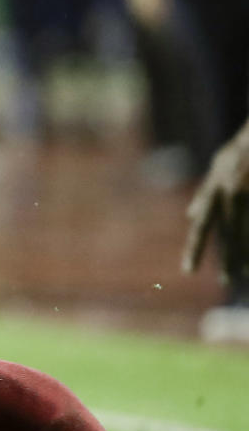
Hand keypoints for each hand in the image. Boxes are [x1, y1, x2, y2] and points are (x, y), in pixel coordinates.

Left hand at [186, 121, 248, 275]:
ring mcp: (247, 192)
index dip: (195, 247)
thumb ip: (205, 192)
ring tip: (245, 273)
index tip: (188, 270)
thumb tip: (190, 215)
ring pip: (246, 231)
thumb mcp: (218, 166)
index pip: (203, 223)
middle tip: (227, 280)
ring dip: (245, 253)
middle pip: (229, 233)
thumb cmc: (241, 150)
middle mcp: (231, 191)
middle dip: (228, 258)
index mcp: (216, 187)